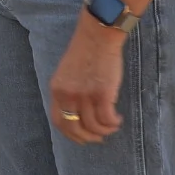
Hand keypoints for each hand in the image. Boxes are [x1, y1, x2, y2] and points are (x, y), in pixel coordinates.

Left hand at [49, 14, 125, 142]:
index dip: (71, 134)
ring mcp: (84, 95)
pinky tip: (118, 118)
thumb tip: (78, 115)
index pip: (58, 121)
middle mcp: (68, 95)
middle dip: (89, 137)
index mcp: (56, 89)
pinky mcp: (102, 94)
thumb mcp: (67, 74)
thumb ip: (68, 92)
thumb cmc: (85, 53)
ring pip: (94, 126)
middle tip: (100, 137)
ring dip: (105, 130)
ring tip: (113, 124)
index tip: (82, 138)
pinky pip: (107, 119)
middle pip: (75, 128)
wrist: (97, 36)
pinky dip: (114, 123)